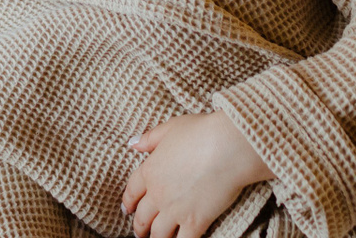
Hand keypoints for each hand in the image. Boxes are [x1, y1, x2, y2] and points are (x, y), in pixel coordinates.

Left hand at [121, 112, 271, 237]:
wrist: (227, 147)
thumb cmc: (202, 132)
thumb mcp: (172, 128)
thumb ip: (151, 138)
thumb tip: (133, 144)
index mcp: (150, 170)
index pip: (132, 191)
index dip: (128, 203)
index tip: (127, 210)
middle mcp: (158, 193)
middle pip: (142, 217)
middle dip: (139, 227)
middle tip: (139, 232)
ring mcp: (175, 210)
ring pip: (158, 233)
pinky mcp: (195, 221)